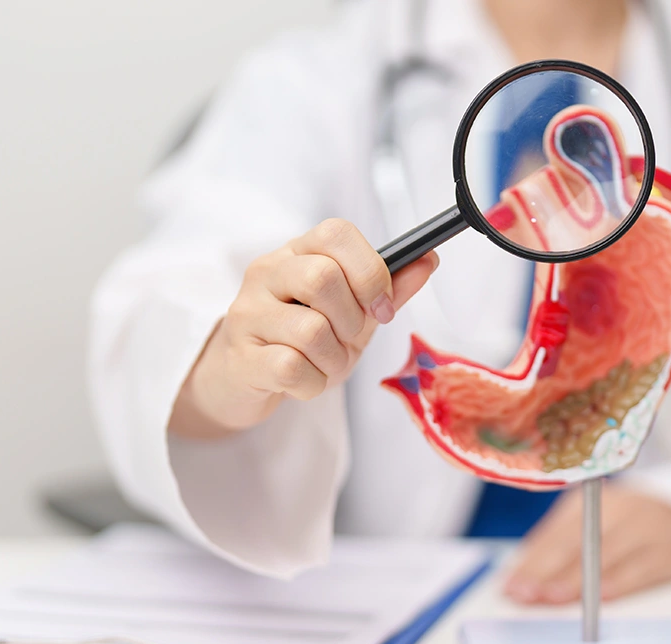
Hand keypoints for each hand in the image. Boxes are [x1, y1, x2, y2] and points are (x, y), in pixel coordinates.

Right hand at [170, 219, 436, 437]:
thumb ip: (390, 287)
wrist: (245, 378)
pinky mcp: (241, 356)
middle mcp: (266, 273)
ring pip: (310, 330)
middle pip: (321, 278)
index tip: (381, 307)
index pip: (336, 234)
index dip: (369, 270)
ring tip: (324, 363)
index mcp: (297, 252)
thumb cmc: (303, 338)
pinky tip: (304, 380)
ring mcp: (247, 313)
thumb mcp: (353, 311)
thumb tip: (430, 259)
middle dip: (351, 319)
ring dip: (334, 358)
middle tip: (349, 338)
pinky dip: (312, 383)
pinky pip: (291, 368)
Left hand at [503, 484, 670, 603]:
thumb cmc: (635, 526)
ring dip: (574, 581)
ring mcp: (647, 526)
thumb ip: (562, 547)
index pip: (554, 531)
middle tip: (521, 594)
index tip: (509, 584)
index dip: (529, 559)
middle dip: (543, 571)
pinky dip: (617, 585)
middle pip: (574, 541)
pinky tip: (598, 600)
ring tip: (549, 599)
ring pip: (603, 556)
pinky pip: (640, 569)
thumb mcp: (598, 524)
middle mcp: (619, 507)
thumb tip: (520, 578)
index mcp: (595, 498)